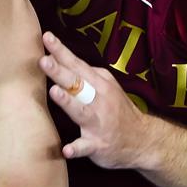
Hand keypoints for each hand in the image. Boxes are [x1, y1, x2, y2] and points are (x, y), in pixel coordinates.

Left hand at [39, 32, 152, 169]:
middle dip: (60, 71)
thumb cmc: (118, 110)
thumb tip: (62, 58)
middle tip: (43, 60)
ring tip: (54, 92)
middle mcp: (98, 100)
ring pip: (81, 111)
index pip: (76, 64)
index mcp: (98, 84)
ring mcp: (98, 123)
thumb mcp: (107, 86)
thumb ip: (87, 74)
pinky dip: (76, 148)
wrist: (143, 140)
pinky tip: (67, 149)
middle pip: (76, 83)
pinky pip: (86, 147)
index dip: (61, 51)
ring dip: (68, 102)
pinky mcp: (99, 145)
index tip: (46, 37)